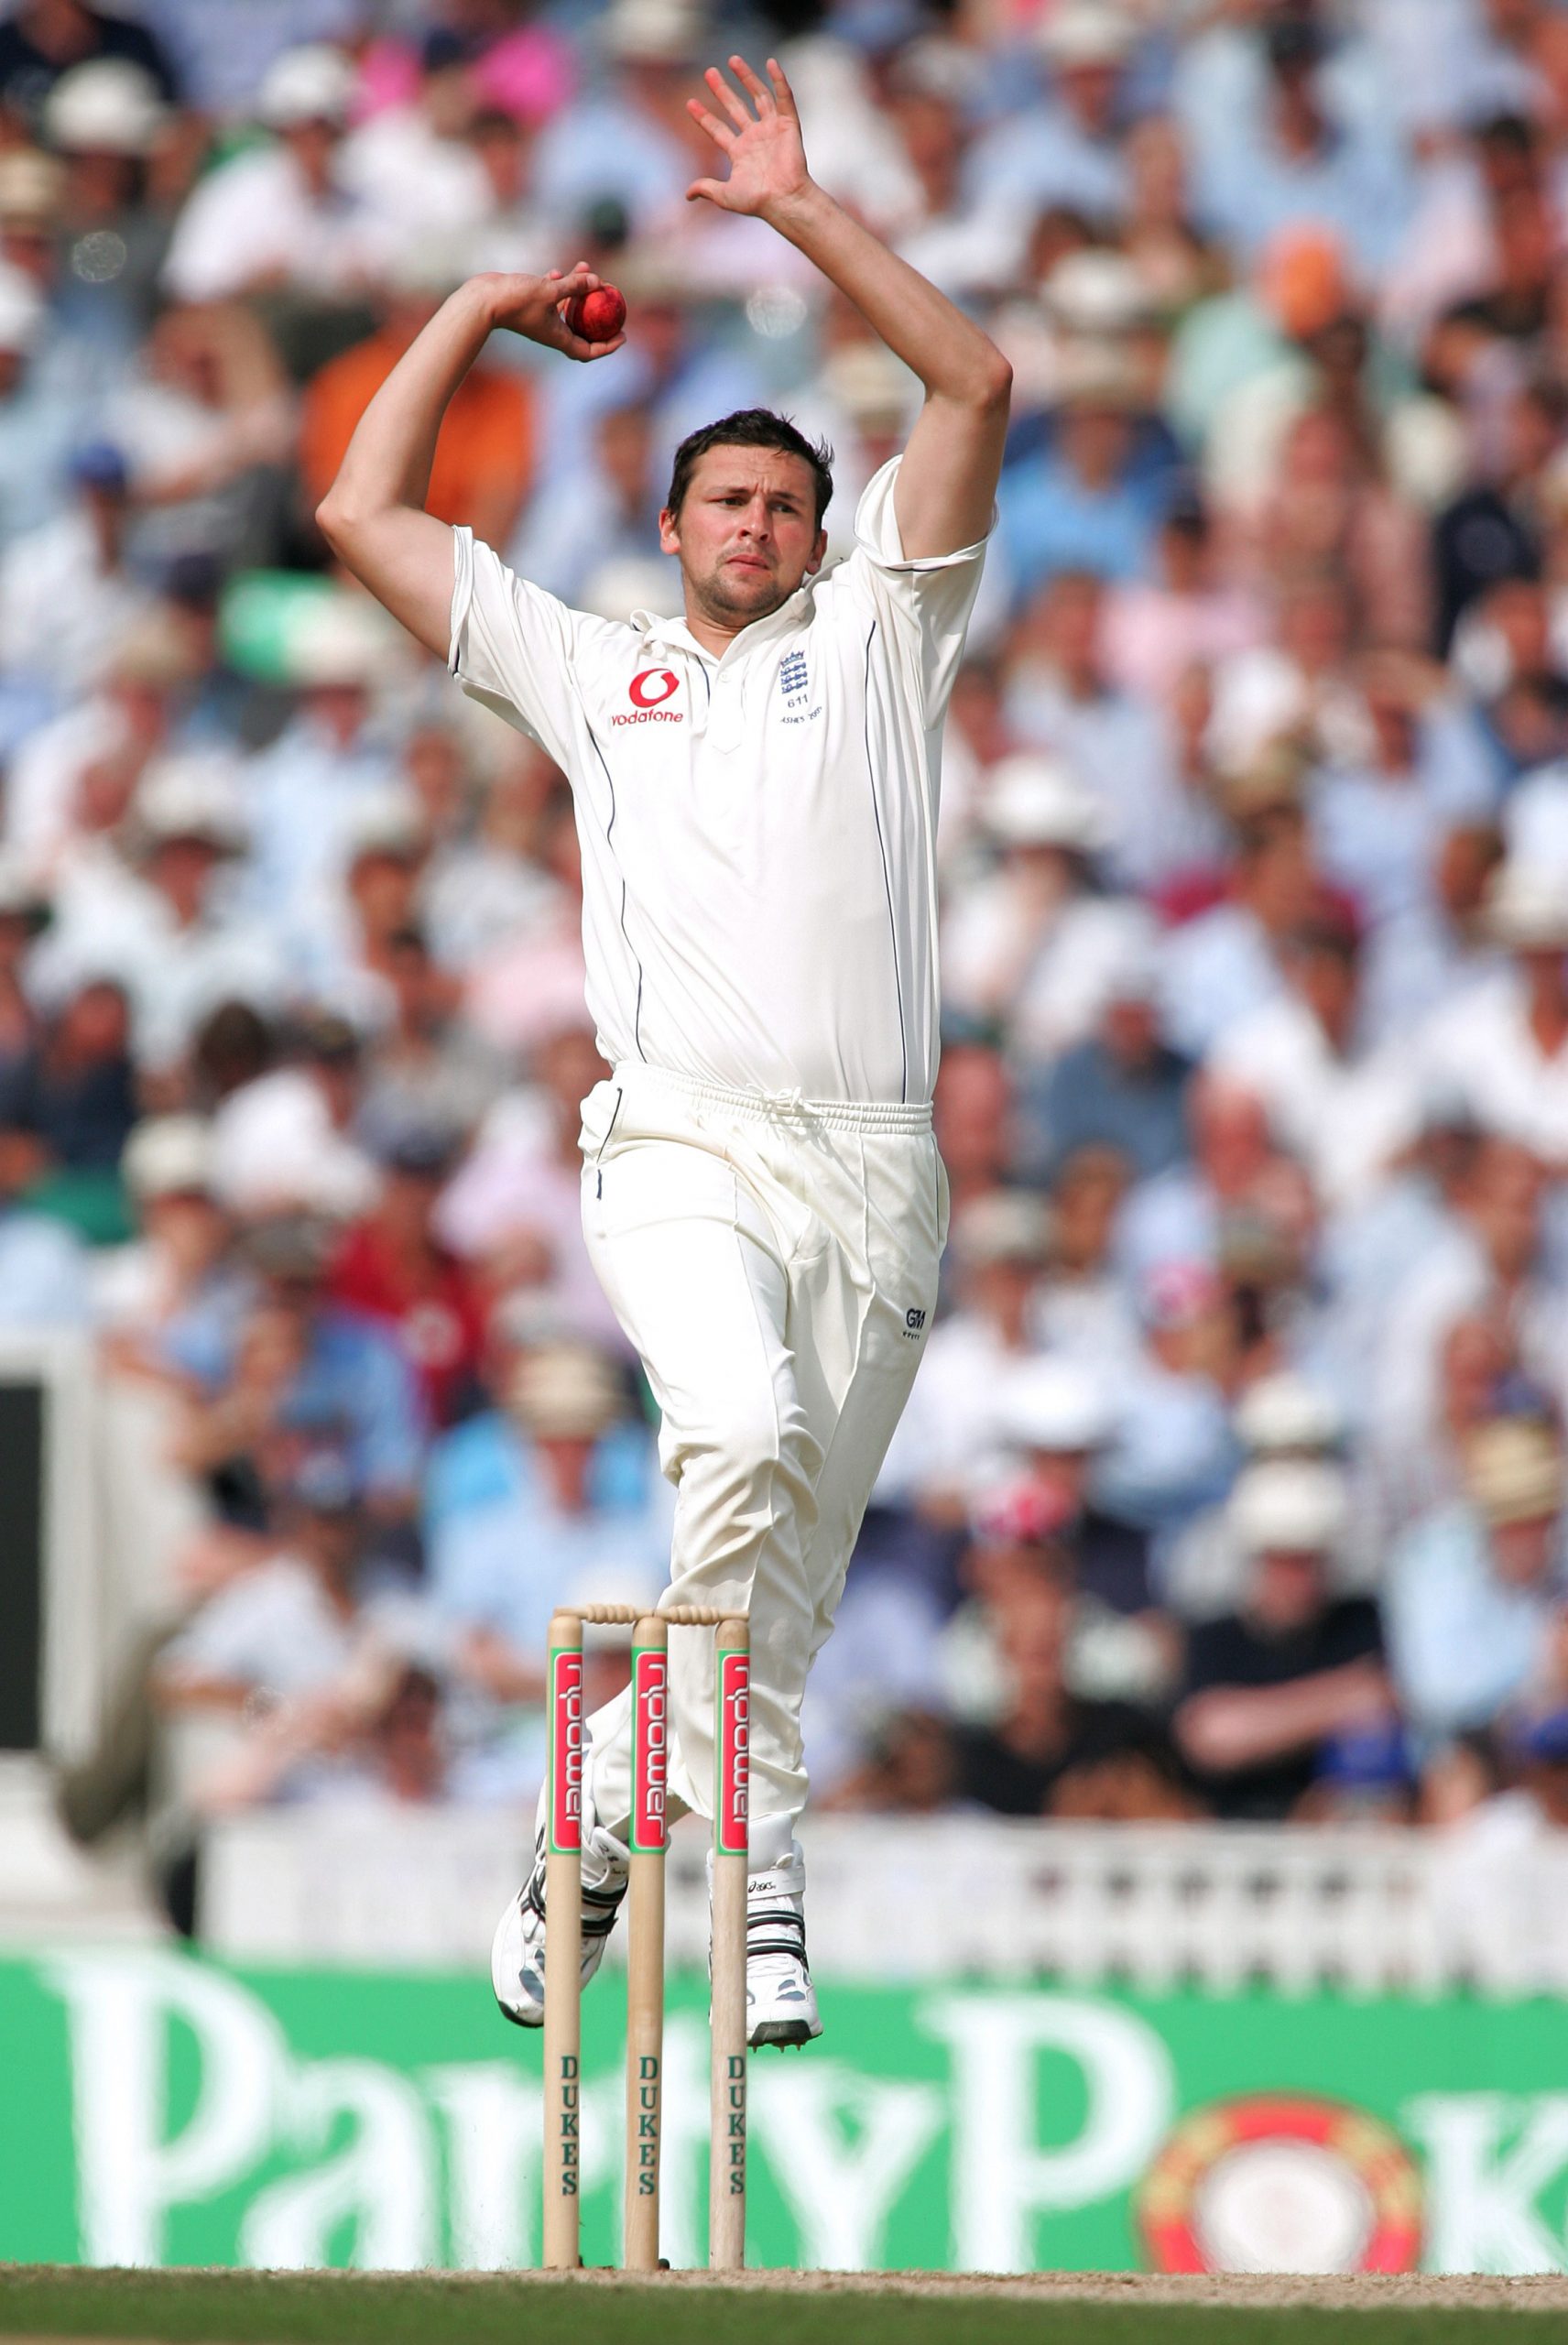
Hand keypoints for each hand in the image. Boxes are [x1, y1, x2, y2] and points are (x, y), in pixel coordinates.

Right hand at [471, 266, 625, 363]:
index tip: (623, 335)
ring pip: (566, 306)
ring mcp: (540, 318)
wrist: (484, 299)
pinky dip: (558, 285)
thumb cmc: (515, 300)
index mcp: (558, 338)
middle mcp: (551, 331)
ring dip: (578, 290)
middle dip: (597, 314)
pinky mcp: (530, 304)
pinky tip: (560, 271)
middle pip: (581, 328)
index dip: (608, 346)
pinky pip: (550, 296)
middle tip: (611, 301)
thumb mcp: (549, 291)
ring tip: (586, 269)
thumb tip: (598, 280)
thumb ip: (574, 285)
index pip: (589, 350)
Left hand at [687, 54, 810, 218]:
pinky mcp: (788, 126)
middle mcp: (755, 138)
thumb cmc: (757, 201)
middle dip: (722, 90)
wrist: (784, 201)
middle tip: (709, 72)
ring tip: (733, 60)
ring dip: (747, 78)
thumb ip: (706, 188)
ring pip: (758, 97)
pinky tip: (772, 63)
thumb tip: (687, 195)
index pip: (718, 129)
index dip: (704, 117)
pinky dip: (780, 81)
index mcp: (740, 153)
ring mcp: (772, 130)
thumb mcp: (725, 195)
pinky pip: (784, 99)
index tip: (689, 102)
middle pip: (736, 107)